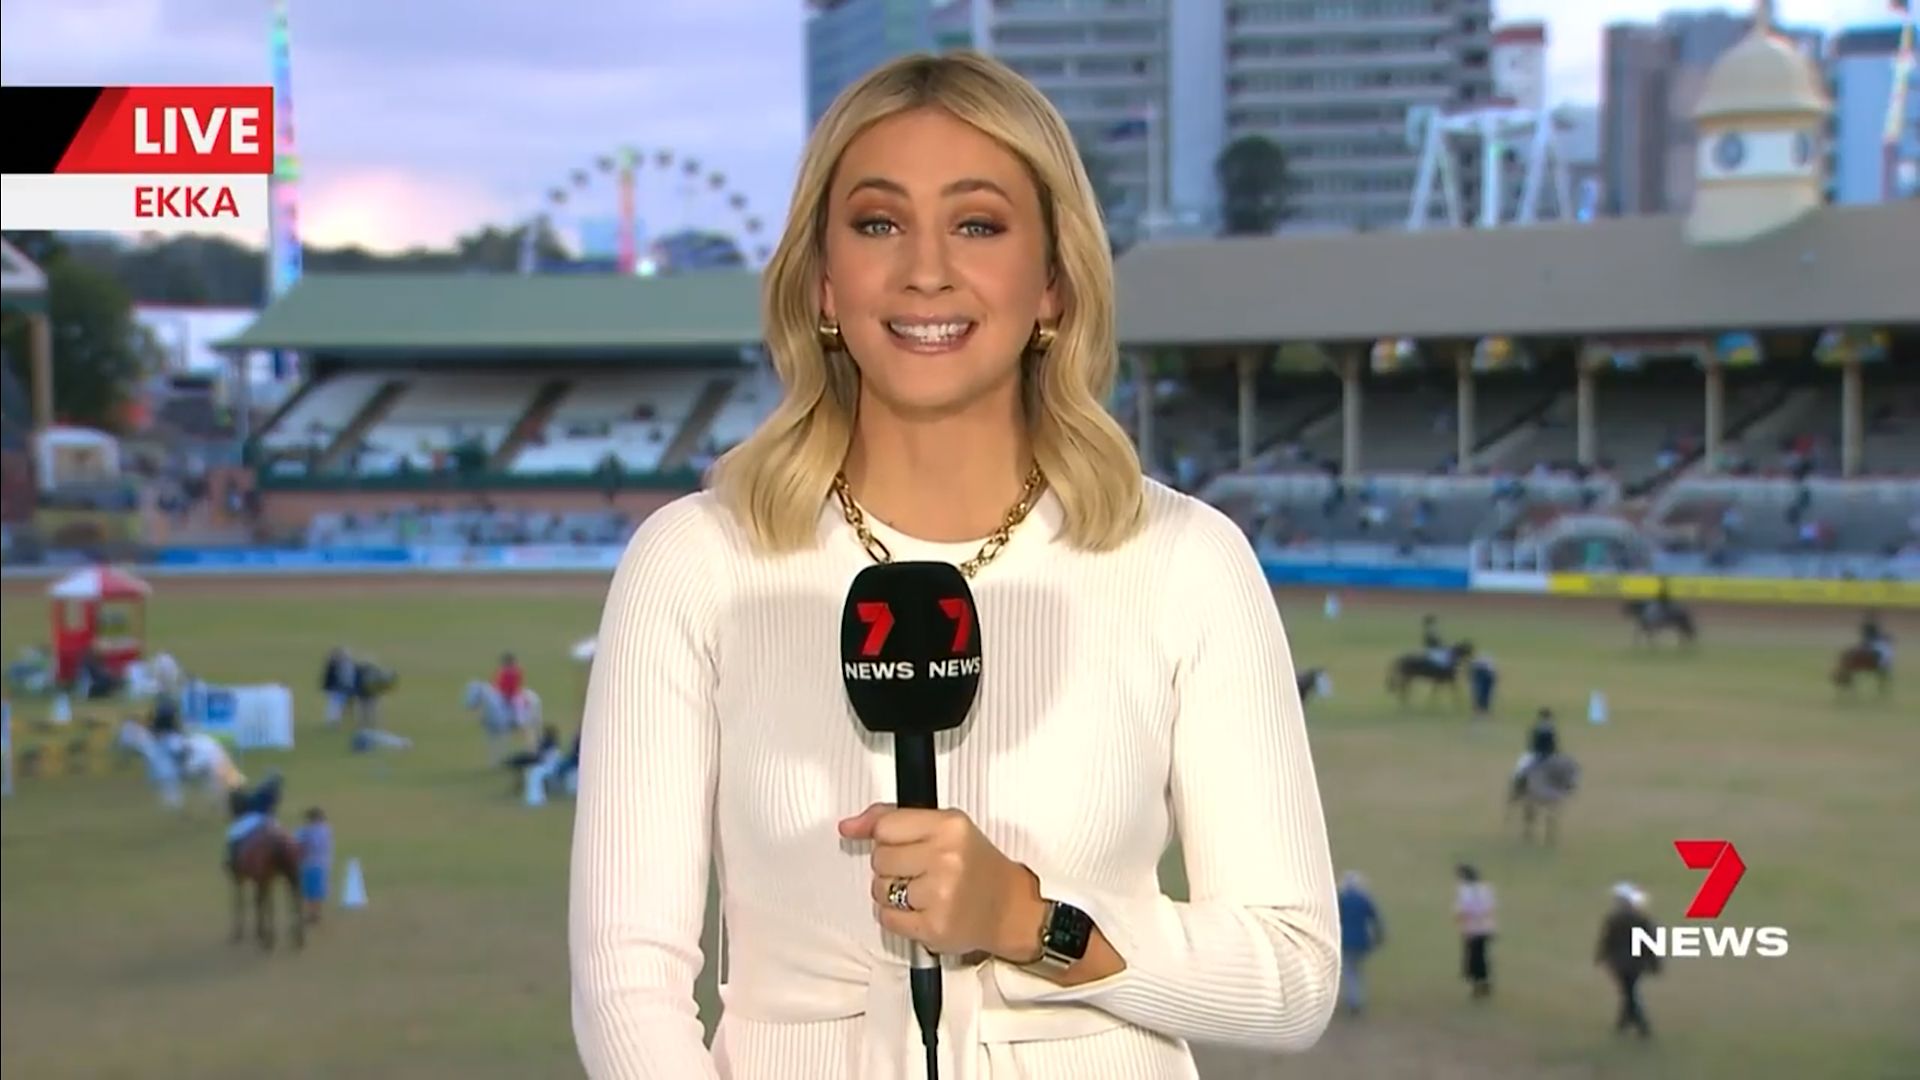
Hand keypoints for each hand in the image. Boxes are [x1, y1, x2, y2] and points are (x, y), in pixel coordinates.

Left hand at [838, 803, 1043, 960]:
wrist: (1010, 909)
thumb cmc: (976, 867)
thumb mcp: (944, 828)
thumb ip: (893, 819)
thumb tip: (848, 825)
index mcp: (950, 826)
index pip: (885, 826)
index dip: (885, 837)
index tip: (894, 844)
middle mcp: (946, 858)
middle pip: (879, 859)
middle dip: (891, 866)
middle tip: (917, 870)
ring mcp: (940, 894)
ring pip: (879, 889)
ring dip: (891, 893)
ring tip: (920, 892)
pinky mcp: (933, 927)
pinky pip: (886, 919)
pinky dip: (896, 917)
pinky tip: (920, 910)